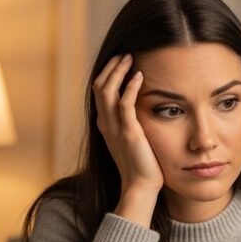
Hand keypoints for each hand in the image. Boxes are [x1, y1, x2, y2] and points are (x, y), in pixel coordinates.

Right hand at [92, 54, 163, 216]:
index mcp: (105, 125)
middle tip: (124, 54)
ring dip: (118, 72)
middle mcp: (105, 124)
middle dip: (111, 67)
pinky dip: (130, 87)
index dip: (107, 74)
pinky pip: (124, 104)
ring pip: (107, 91)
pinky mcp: (129, 133)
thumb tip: (138, 109)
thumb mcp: (131, 140)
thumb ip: (130, 123)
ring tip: (130, 58)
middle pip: (99, 86)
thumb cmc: (141, 165)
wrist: (141, 186)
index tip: (120, 61)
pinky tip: (139, 76)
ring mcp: (115, 128)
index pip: (99, 91)